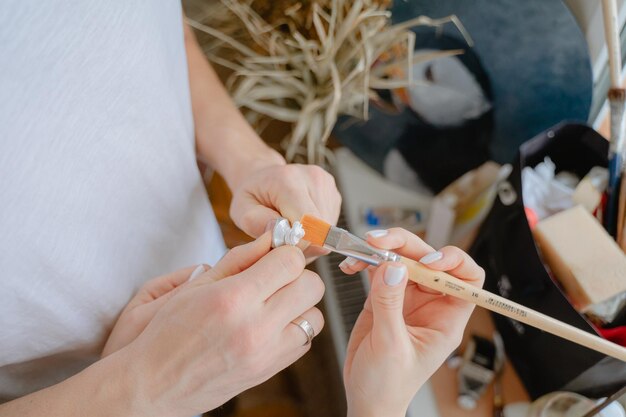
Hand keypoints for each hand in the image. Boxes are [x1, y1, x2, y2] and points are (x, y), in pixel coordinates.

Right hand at [110, 233, 324, 415]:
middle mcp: (256, 327)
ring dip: (299, 305)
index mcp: (233, 299)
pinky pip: (305, 342)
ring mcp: (266, 353)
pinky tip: (270, 326)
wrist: (155, 384)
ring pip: (315, 316)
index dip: (285, 253)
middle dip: (297, 275)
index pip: (291, 262)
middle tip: (275, 278)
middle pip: (312, 286)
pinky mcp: (270, 371)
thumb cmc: (168, 332)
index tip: (274, 256)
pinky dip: (294, 329)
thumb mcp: (195, 287)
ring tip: (272, 305)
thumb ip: (237, 259)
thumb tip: (269, 239)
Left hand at [229, 163, 340, 246]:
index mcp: (287, 180)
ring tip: (290, 229)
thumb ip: (256, 224)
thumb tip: (282, 236)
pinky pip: (330, 227)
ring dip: (310, 239)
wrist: (265, 178)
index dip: (297, 242)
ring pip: (327, 231)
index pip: (306, 221)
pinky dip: (316, 232)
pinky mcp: (334, 194)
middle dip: (303, 243)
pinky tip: (301, 224)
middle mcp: (313, 178)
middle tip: (283, 238)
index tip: (281, 245)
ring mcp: (327, 186)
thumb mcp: (241, 211)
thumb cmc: (254, 195)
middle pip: (319, 229)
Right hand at [340, 228, 483, 416]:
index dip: (454, 262)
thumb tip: (393, 267)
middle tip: (381, 242)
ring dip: (384, 249)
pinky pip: (379, 269)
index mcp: (446, 318)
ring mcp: (406, 298)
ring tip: (364, 249)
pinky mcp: (384, 296)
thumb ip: (390, 304)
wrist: (365, 397)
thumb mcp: (391, 345)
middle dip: (407, 246)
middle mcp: (430, 304)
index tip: (429, 260)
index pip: (467, 279)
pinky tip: (352, 265)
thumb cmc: (388, 384)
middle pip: (428, 260)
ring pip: (403, 259)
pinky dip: (365, 262)